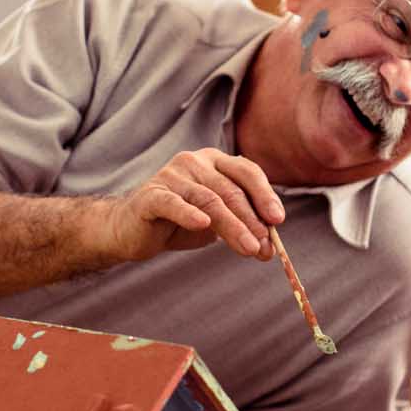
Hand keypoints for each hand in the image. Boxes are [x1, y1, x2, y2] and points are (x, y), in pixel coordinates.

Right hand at [104, 148, 284, 262]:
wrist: (132, 231)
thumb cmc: (178, 223)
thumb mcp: (216, 223)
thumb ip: (241, 226)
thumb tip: (270, 247)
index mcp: (215, 162)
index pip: (247, 171)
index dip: (265, 195)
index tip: (278, 221)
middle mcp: (194, 161)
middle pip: (230, 190)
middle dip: (252, 220)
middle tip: (265, 247)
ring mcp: (171, 175)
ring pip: (208, 201)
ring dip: (233, 226)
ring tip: (249, 249)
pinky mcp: (150, 195)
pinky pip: (172, 203)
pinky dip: (188, 214)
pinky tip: (203, 225)